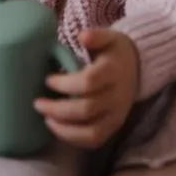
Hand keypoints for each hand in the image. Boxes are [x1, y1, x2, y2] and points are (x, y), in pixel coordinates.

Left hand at [34, 28, 138, 149]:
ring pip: (90, 132)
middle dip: (57, 109)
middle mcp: (118, 96)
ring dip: (64, 129)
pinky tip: (58, 128)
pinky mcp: (115, 126)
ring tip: (46, 118)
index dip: (64, 83)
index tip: (47, 80)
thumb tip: (82, 35)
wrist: (138, 67)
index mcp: (114, 71)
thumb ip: (96, 36)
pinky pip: (94, 140)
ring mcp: (117, 114)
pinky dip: (73, 139)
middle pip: (86, 109)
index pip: (88, 82)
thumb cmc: (115, 51)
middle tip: (37, 103)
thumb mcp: (109, 37)